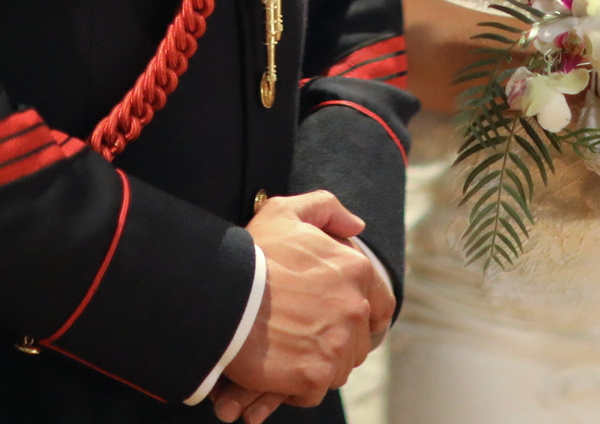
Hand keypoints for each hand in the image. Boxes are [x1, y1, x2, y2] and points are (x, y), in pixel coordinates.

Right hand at [212, 192, 383, 419]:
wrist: (219, 294)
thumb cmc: (252, 253)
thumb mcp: (286, 212)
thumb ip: (327, 209)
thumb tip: (357, 225)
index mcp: (356, 270)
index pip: (380, 305)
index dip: (361, 315)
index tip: (337, 320)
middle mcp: (354, 307)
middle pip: (357, 340)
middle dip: (335, 342)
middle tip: (300, 335)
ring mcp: (337, 344)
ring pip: (338, 367)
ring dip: (317, 365)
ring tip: (285, 351)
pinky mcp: (315, 374)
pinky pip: (315, 390)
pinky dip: (297, 387)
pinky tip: (277, 369)